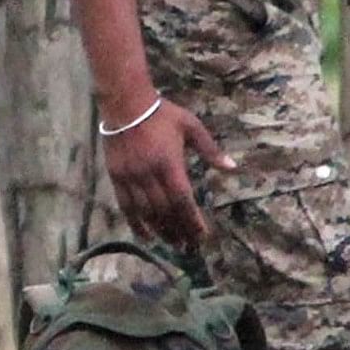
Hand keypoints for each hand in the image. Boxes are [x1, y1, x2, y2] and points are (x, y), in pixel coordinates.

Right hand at [99, 94, 221, 248]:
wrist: (125, 102)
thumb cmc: (162, 113)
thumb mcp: (191, 126)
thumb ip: (210, 150)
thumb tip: (232, 168)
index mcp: (170, 163)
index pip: (183, 200)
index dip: (192, 220)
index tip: (202, 236)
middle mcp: (149, 174)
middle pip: (166, 211)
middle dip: (179, 230)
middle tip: (189, 246)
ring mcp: (131, 177)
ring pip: (146, 212)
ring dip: (160, 230)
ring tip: (172, 244)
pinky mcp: (116, 177)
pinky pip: (126, 206)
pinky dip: (136, 224)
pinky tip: (145, 236)